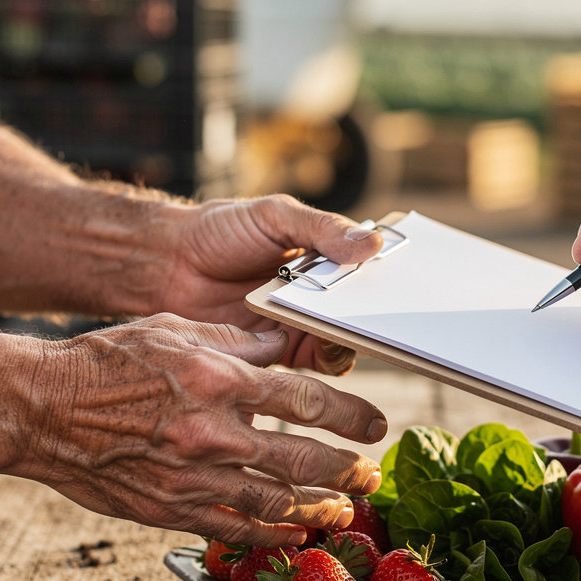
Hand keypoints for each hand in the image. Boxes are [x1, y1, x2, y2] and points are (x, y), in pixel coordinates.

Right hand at [0, 314, 386, 546]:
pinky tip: (297, 535)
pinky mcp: (171, 509)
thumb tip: (282, 346)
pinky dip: (272, 535)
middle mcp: (213, 431)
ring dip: (320, 507)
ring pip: (276, 501)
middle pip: (302, 457)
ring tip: (347, 507)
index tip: (375, 424)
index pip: (305, 398)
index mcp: (218, 380)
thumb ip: (235, 341)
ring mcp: (193, 477)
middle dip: (347, 468)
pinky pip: (234, 528)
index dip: (349, 414)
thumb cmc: (106, 362)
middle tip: (371, 473)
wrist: (42, 409)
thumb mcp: (174, 330)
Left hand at [153, 194, 383, 372]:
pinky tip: (320, 340)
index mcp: (329, 258)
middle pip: (366, 312)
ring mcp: (304, 325)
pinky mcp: (281, 353)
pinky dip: (326, 357)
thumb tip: (372, 243)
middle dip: (379, 314)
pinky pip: (316, 364)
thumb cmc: (221, 230)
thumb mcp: (276, 217)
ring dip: (351, 334)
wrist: (168, 264)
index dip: (394, 279)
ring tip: (346, 323)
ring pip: (346, 340)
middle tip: (385, 311)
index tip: (412, 281)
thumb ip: (322, 229)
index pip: (373, 273)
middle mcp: (323, 295)